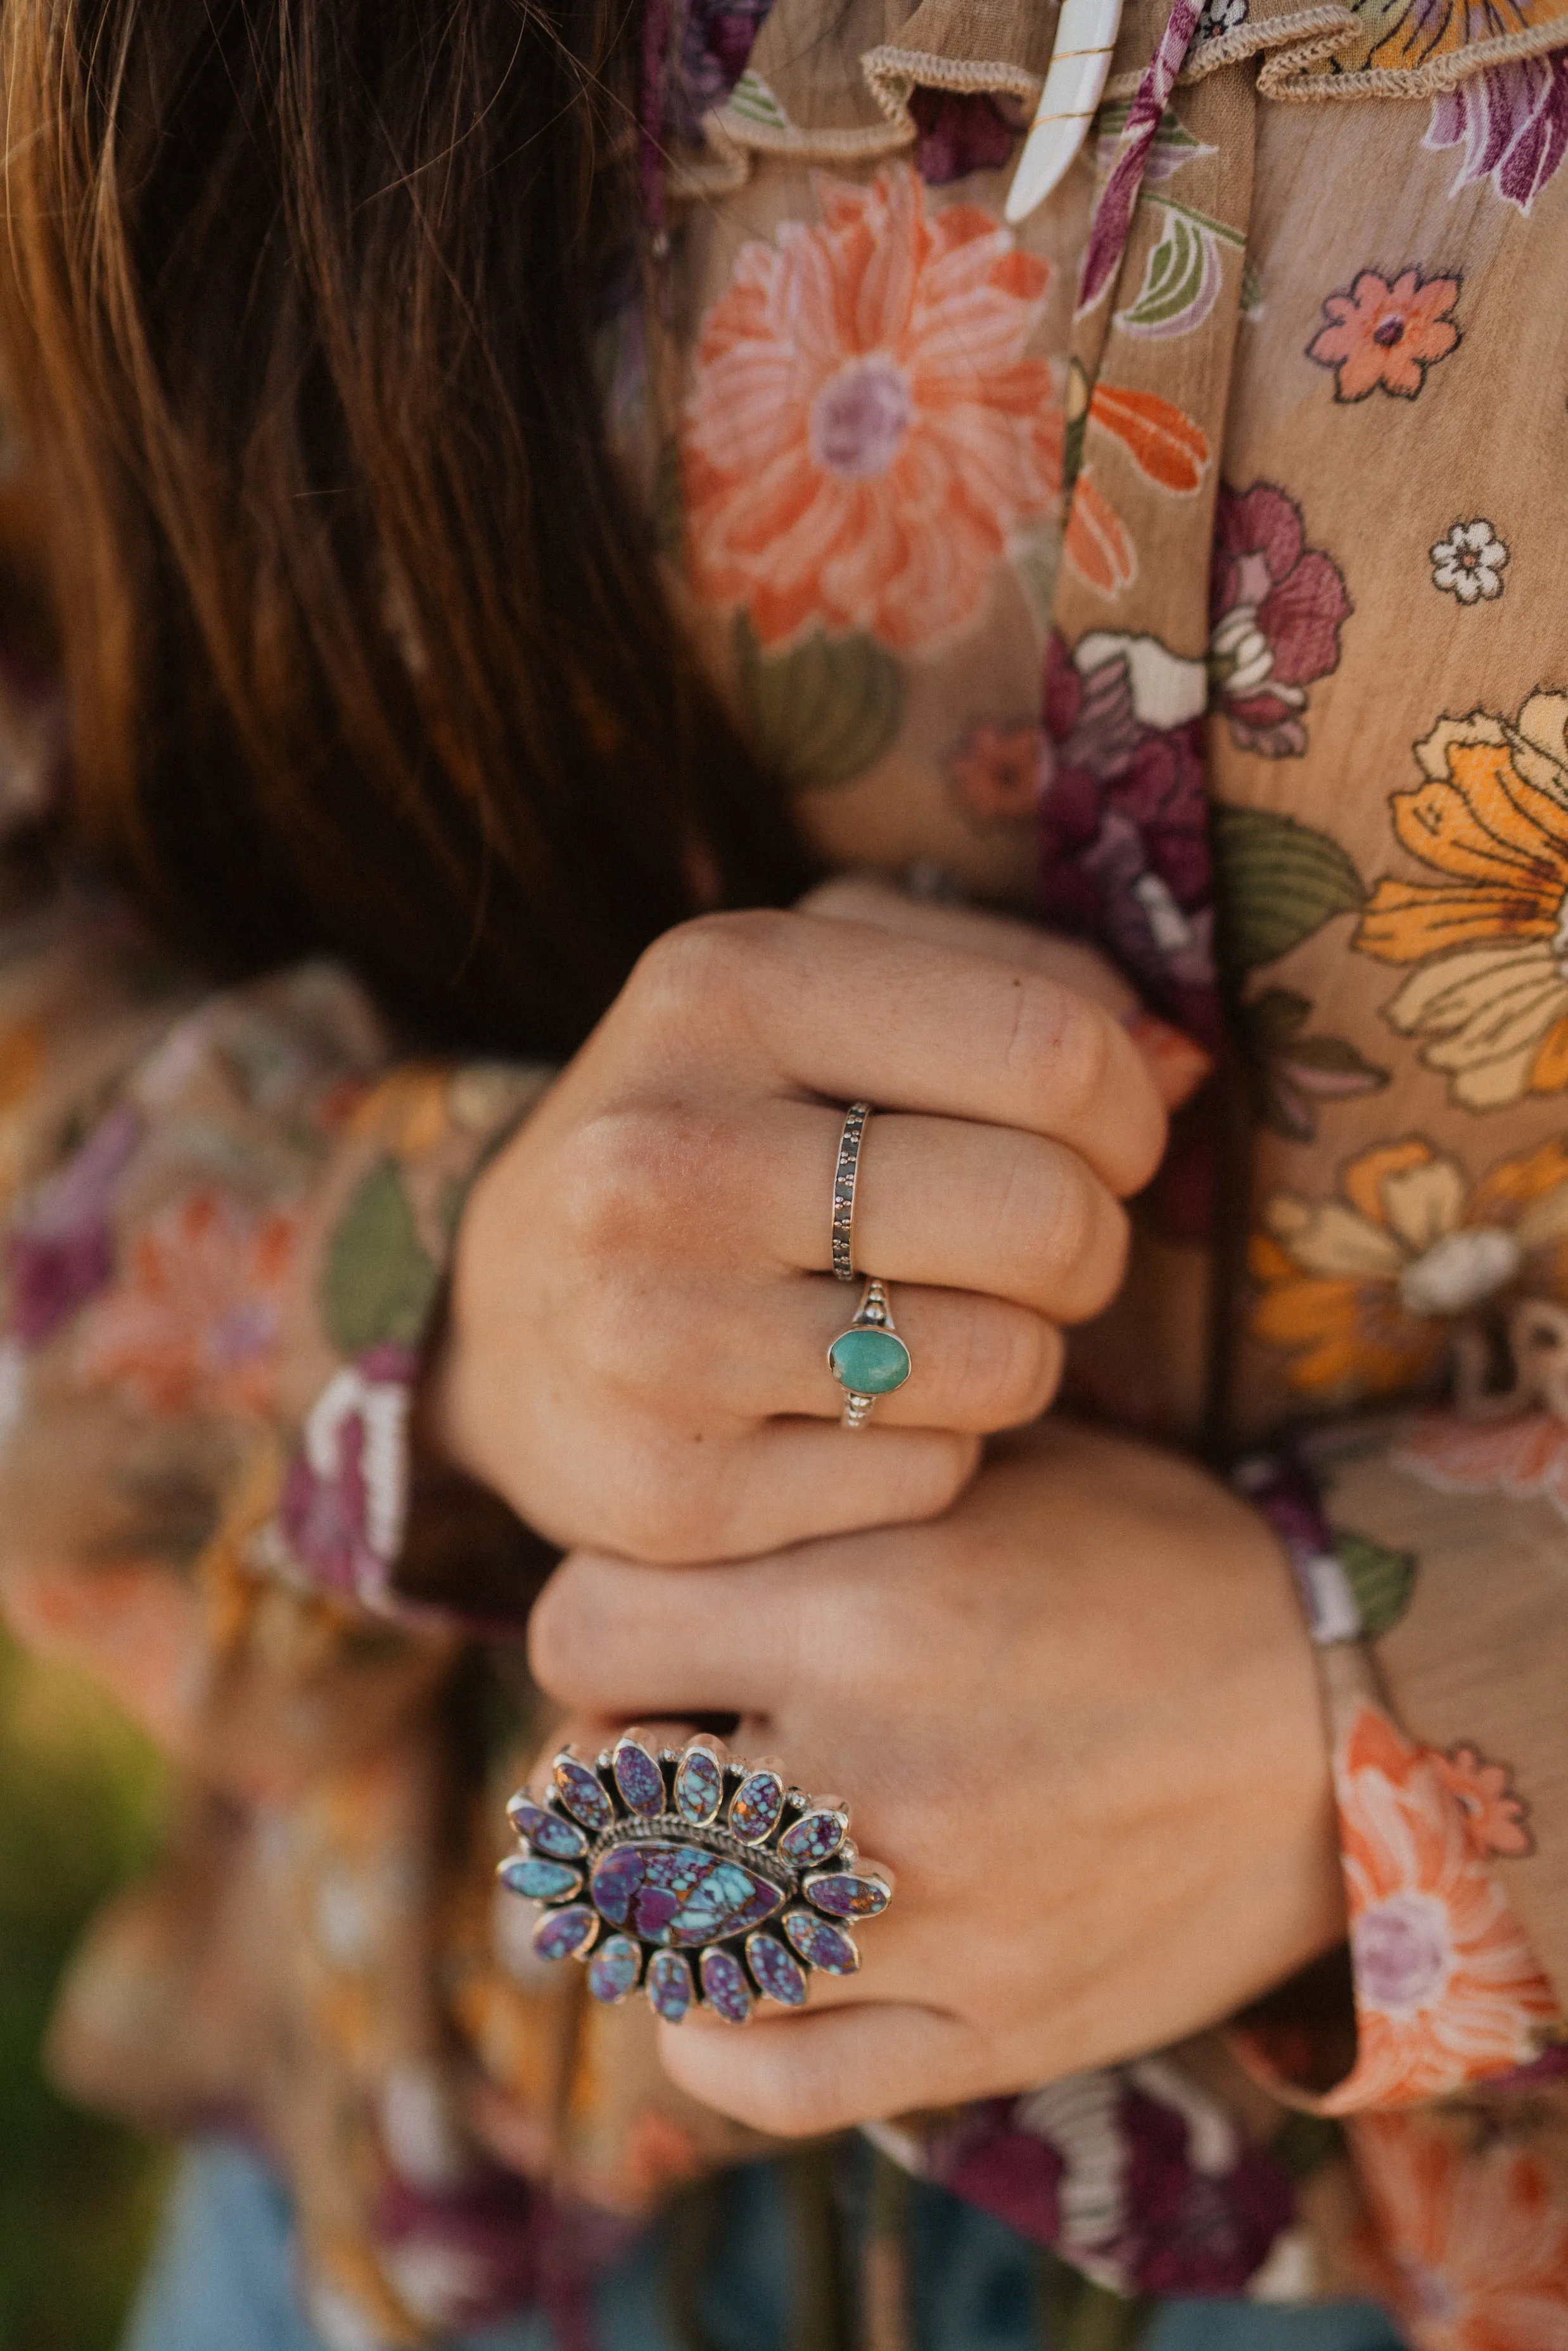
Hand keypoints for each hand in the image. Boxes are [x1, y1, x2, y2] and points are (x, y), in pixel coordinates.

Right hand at [430, 880, 1206, 1562]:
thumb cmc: (715, 1122)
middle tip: (1033, 1247)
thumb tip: (1187, 1062)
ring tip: (927, 1317)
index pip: (1056, 1049)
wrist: (503, 1316)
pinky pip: (934, 1477)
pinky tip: (845, 1406)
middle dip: (1087, 1242)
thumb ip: (1017, 979)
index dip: (1128, 1107)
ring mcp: (652, 1336)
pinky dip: (932, 1446)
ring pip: (1011, 1363)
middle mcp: (662, 1157)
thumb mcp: (827, 989)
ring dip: (1015, 1349)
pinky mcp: (670, 1496)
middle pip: (1050, 1214)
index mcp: (720, 987)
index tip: (1101, 1138)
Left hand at [527, 1420, 1343, 2133]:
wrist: (1343, 1711)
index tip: (647, 1618)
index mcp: (863, 1611)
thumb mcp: (989, 1468)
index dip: (595, 1616)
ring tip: (703, 1834)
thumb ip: (824, 1486)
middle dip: (612, 1748)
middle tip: (675, 1725)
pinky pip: (771, 2078)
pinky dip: (711, 2031)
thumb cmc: (1152, 1562)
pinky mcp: (984, 2030)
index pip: (581, 1630)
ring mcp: (925, 1926)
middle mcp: (871, 1777)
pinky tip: (726, 1972)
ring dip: (653, 1884)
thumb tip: (676, 1515)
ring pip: (662, 1940)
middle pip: (597, 1789)